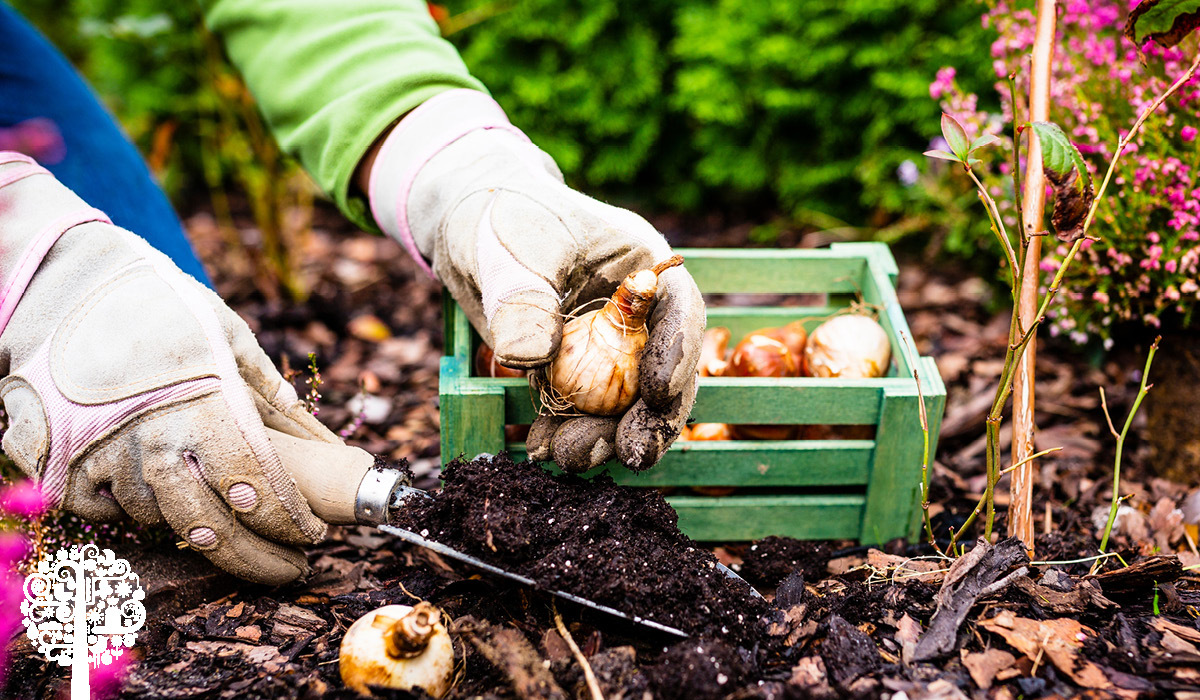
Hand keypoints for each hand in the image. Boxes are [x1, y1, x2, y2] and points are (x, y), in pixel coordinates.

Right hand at [0, 154, 364, 584]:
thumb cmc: (161, 308)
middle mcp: (155, 441)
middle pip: (212, 527)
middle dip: (257, 557)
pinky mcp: (62, 463)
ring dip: (198, 533)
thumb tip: (309, 424)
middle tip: (289, 568)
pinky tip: (158, 509)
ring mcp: (104, 456)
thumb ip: (265, 386)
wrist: (68, 288)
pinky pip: (101, 512)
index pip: (258, 488)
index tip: (313, 534)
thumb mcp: (227, 333)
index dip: (289, 520)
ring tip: (231, 533)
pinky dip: (128, 515)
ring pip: (157, 522)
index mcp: (206, 409)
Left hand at [364, 90, 704, 471]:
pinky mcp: (572, 373)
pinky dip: (563, 433)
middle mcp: (636, 315)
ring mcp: (606, 348)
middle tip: (632, 454)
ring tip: (568, 456)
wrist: (466, 224)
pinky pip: (578, 412)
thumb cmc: (502, 215)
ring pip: (622, 404)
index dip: (678, 355)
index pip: (679, 313)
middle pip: (661, 373)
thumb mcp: (513, 248)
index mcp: (643, 268)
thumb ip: (524, 300)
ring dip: (602, 437)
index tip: (658, 393)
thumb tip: (529, 357)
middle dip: (649, 419)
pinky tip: (541, 449)